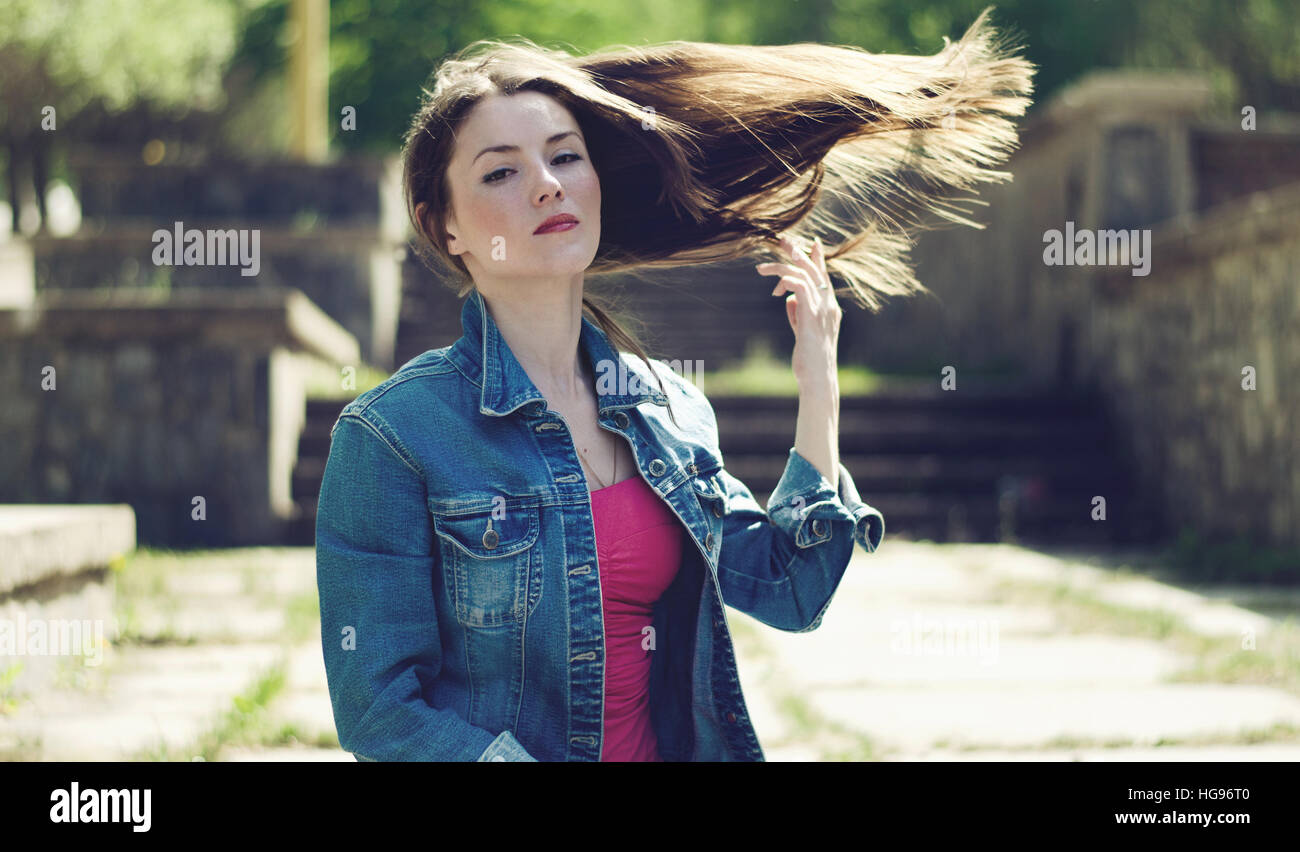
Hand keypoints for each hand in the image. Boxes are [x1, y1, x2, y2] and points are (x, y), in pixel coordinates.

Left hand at [755, 234, 841, 393]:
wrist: (817, 379)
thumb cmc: (809, 359)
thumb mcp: (802, 331)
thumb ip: (797, 313)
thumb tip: (787, 298)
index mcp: (828, 307)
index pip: (823, 276)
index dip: (817, 258)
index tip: (809, 242)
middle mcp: (829, 305)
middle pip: (814, 269)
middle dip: (797, 252)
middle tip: (781, 241)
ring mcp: (823, 310)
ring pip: (804, 275)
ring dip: (782, 268)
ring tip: (761, 269)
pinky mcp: (812, 317)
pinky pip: (800, 288)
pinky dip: (786, 282)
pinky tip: (775, 290)